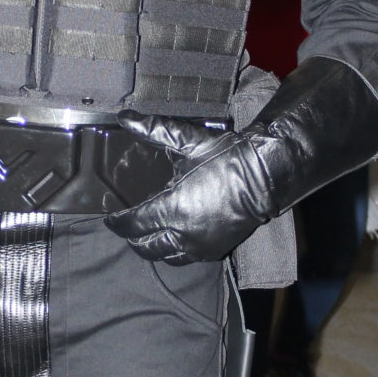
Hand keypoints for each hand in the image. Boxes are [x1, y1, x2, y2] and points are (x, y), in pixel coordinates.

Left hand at [107, 58, 377, 263]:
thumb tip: (125, 117)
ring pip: (165, 257)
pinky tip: (174, 240)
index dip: (117, 222)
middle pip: (145, 247)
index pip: (132, 224)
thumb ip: (154, 130)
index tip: (110, 218)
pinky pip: (186, 259)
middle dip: (132, 238)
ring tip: (148, 236)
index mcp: (170, 208)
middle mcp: (182, 233)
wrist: (267, 176)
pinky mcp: (215, 250)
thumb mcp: (188, 141)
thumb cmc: (226, 156)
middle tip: (127, 227)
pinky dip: (175, 252)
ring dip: (152, 248)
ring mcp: (199, 246)